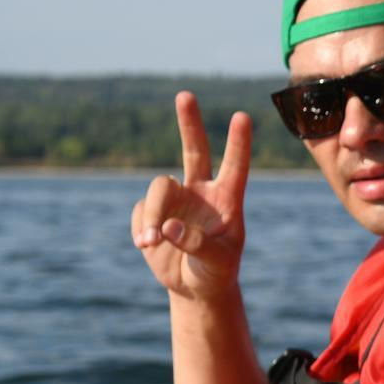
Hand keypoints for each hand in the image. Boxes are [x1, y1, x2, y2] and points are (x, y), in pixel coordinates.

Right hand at [132, 92, 252, 301]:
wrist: (195, 287)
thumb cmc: (216, 272)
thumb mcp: (217, 263)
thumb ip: (198, 245)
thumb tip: (168, 226)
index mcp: (227, 199)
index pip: (235, 166)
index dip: (238, 143)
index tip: (242, 116)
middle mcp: (201, 191)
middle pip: (194, 150)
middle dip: (189, 123)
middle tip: (185, 95)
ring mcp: (175, 199)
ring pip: (158, 188)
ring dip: (151, 214)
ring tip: (150, 242)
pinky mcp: (151, 212)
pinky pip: (141, 213)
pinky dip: (142, 229)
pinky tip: (147, 246)